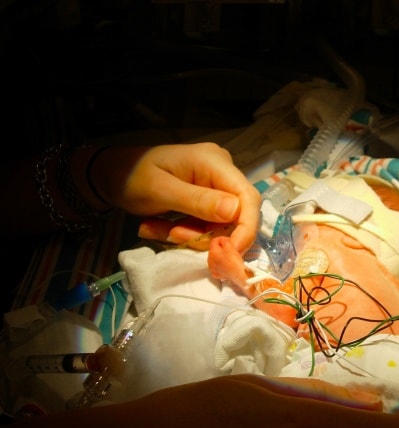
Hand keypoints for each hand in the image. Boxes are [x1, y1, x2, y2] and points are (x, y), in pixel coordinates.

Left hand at [91, 143, 260, 253]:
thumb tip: (236, 212)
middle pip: (237, 216)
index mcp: (214, 162)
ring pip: (221, 226)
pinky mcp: (208, 200)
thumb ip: (198, 201)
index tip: (229, 254)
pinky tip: (160, 226)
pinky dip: (187, 233)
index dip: (245, 229)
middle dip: (208, 235)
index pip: (248, 197)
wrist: (110, 174)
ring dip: (192, 236)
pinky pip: (208, 226)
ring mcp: (216, 186)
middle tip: (172, 236)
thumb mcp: (160, 190)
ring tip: (157, 229)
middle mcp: (222, 172)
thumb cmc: (131, 176)